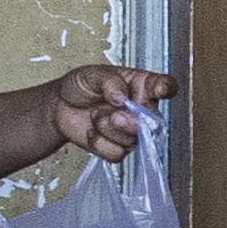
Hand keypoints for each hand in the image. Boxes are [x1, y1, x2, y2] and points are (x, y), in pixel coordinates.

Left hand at [35, 61, 173, 167]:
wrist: (61, 105)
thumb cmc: (82, 85)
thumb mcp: (93, 74)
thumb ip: (110, 82)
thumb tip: (121, 96)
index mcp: (142, 85)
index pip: (165, 86)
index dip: (165, 89)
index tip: (159, 89)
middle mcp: (142, 110)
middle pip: (154, 122)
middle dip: (132, 122)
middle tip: (114, 115)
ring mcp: (131, 131)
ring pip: (133, 140)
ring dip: (108, 129)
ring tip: (95, 116)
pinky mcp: (118, 147)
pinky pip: (116, 153)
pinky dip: (98, 143)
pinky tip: (92, 131)